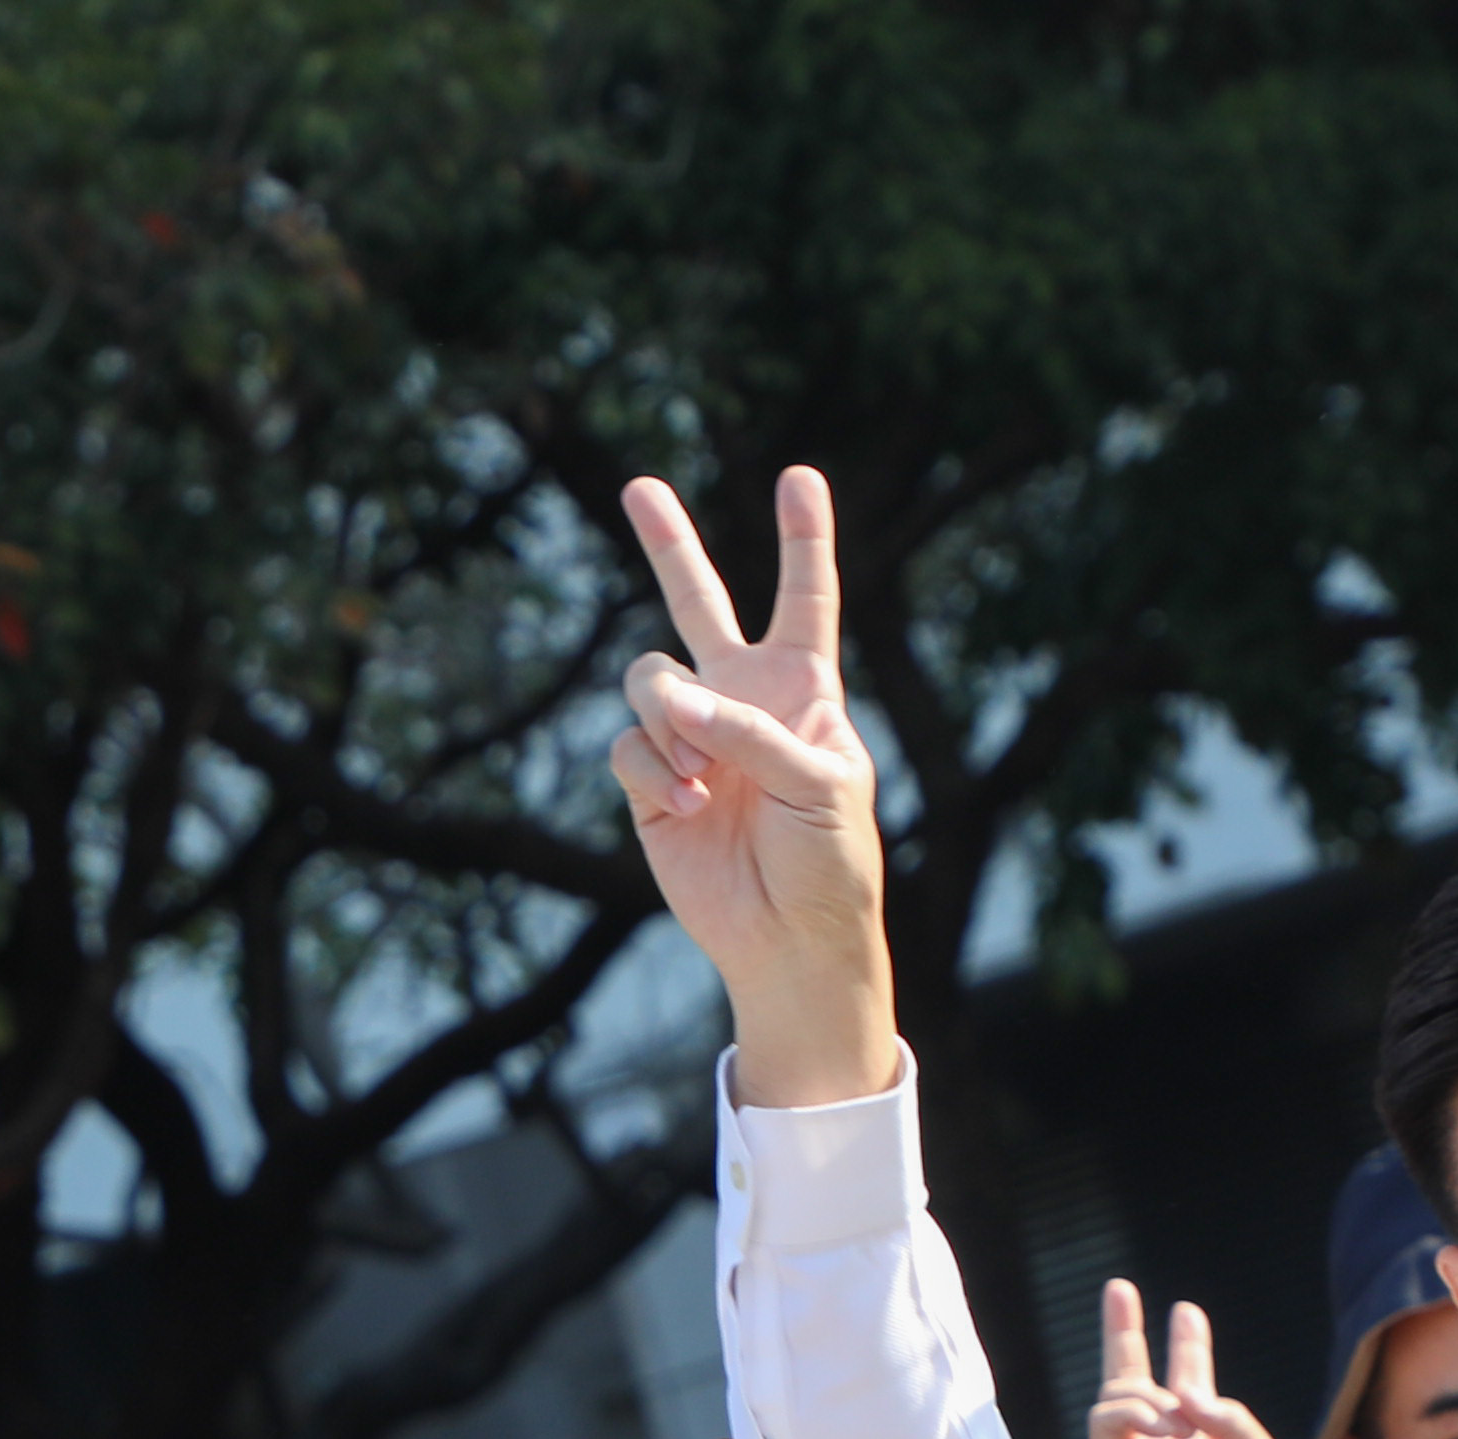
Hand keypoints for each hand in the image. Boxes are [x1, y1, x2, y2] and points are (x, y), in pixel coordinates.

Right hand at [612, 467, 903, 1105]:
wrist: (788, 940)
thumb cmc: (829, 861)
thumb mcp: (817, 785)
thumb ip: (749, 731)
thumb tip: (668, 700)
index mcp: (803, 688)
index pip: (806, 598)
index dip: (802, 539)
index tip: (799, 478)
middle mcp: (741, 700)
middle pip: (700, 605)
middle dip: (669, 546)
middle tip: (638, 486)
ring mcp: (691, 738)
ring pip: (649, 679)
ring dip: (667, 717)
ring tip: (699, 773)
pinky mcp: (650, 783)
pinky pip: (628, 748)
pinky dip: (652, 772)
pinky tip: (686, 805)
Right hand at [1081, 1282, 1294, 1438]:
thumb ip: (1228, 1416)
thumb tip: (1185, 1397)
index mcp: (1201, 1431)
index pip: (1188, 1379)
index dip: (1187, 1344)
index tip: (1186, 1312)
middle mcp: (1162, 1438)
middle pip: (1131, 1375)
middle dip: (1122, 1330)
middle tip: (1117, 1286)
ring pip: (1118, 1393)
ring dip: (1149, 1396)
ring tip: (1180, 1425)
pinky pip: (1105, 1419)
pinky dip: (1135, 1412)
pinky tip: (1166, 1429)